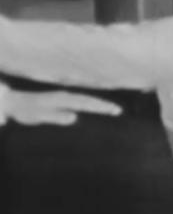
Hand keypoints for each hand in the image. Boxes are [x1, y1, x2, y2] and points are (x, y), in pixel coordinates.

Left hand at [4, 90, 121, 125]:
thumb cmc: (25, 110)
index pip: (86, 103)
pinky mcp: (61, 99)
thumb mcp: (38, 115)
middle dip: (104, 105)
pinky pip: (80, 100)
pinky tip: (93, 107)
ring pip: (85, 99)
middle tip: (118, 111)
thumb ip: (55, 116)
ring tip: (111, 110)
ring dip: (98, 104)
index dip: (101, 107)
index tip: (115, 111)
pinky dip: (90, 103)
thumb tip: (74, 117)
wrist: (13, 102)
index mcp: (63, 99)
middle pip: (89, 100)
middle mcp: (66, 96)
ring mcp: (64, 97)